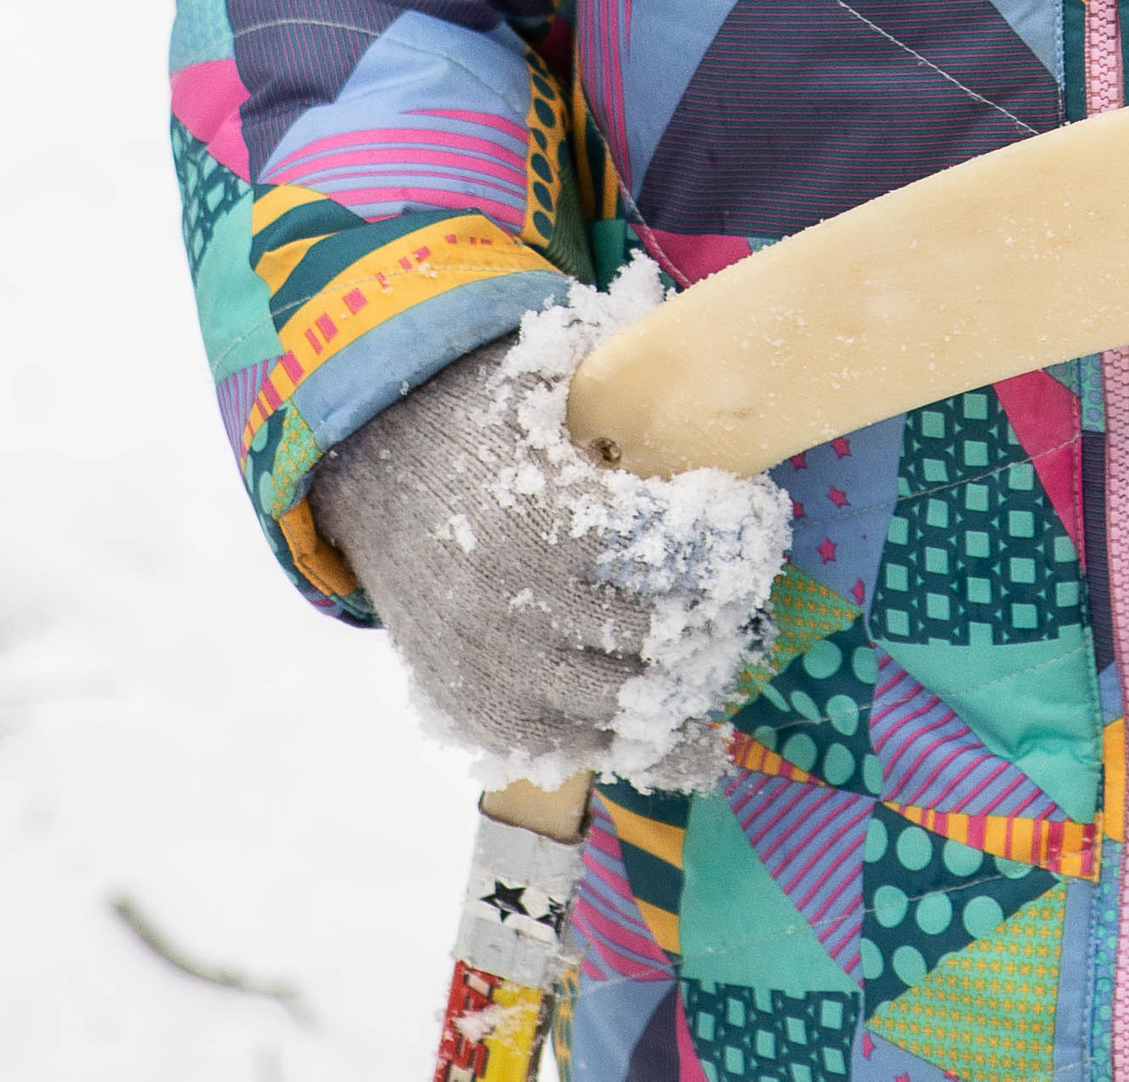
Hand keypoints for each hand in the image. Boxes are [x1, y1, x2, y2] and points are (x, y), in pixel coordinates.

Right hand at [311, 280, 789, 786]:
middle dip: (715, 613)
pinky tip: (674, 726)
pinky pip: (566, 748)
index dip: (731, 538)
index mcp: (545, 521)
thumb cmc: (484, 414)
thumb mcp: (551, 379)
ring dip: (682, 686)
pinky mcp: (471, 710)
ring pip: (620, 709)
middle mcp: (516, 608)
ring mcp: (490, 671)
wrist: (372, 463)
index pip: (675, 551)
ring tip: (713, 651)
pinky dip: (626, 741)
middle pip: (658, 636)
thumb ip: (628, 389)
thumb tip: (725, 380)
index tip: (756, 517)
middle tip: (739, 588)